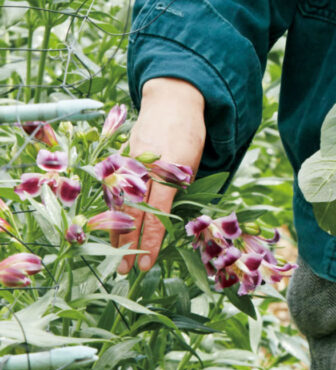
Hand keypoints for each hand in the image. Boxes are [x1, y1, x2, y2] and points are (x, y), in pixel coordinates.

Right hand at [112, 78, 206, 275]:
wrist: (172, 99)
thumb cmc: (190, 133)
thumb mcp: (193, 162)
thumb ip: (179, 189)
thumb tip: (168, 220)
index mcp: (169, 170)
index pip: (158, 214)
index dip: (151, 241)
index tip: (146, 263)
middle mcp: (145, 168)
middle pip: (133, 213)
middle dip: (129, 244)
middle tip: (125, 271)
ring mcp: (129, 163)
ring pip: (119, 204)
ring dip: (116, 232)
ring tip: (115, 256)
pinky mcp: (121, 159)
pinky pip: (114, 191)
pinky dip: (111, 211)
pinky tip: (109, 228)